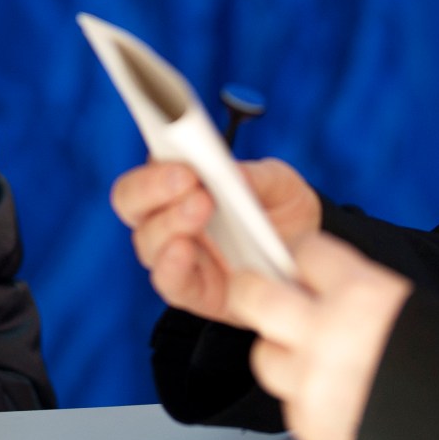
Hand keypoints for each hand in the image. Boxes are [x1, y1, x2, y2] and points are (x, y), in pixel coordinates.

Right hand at [111, 158, 320, 326]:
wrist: (307, 262)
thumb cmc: (283, 213)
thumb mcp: (283, 185)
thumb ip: (258, 177)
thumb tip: (232, 173)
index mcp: (180, 182)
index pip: (147, 167)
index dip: (153, 154)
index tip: (174, 147)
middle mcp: (168, 217)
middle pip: (131, 201)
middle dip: (151, 186)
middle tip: (187, 179)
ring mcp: (177, 256)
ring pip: (147, 240)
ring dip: (170, 221)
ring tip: (201, 207)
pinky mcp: (193, 292)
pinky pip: (169, 282)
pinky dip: (171, 265)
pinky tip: (184, 250)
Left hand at [225, 234, 411, 439]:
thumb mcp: (415, 307)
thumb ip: (364, 296)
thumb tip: (329, 291)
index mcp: (360, 291)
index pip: (305, 252)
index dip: (304, 257)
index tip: (301, 263)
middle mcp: (327, 332)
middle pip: (254, 297)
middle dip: (254, 293)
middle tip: (259, 294)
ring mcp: (312, 382)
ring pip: (265, 356)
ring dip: (281, 353)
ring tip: (311, 360)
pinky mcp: (310, 425)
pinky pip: (290, 403)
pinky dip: (306, 400)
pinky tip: (336, 400)